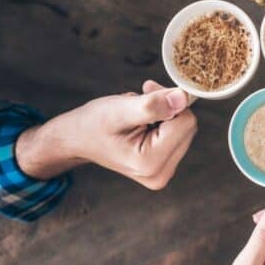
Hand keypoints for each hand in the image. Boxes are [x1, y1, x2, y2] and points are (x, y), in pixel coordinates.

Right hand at [16, 80, 197, 189]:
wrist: (77, 140)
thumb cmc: (93, 124)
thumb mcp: (120, 110)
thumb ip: (152, 105)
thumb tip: (183, 98)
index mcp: (150, 163)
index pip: (185, 122)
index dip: (169, 100)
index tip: (147, 89)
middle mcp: (160, 174)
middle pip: (187, 127)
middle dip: (168, 107)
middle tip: (142, 99)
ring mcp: (162, 173)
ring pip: (184, 129)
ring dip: (165, 114)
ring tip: (137, 114)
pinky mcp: (163, 167)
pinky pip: (178, 135)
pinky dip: (164, 123)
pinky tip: (143, 122)